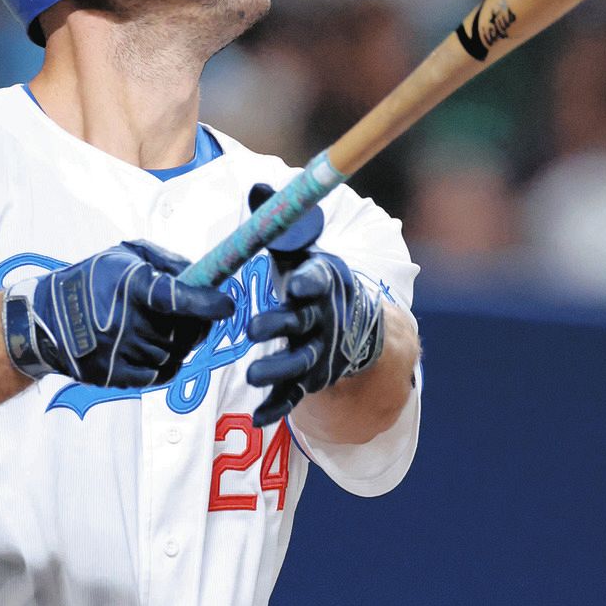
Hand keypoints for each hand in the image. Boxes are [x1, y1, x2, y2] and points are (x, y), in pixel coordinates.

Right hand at [3, 240, 233, 386]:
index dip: (206, 303)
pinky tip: (157, 347)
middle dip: (196, 324)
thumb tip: (204, 276)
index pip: (176, 298)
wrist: (44, 319)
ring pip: (175, 354)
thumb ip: (167, 263)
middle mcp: (123, 321)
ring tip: (161, 327)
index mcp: (129, 286)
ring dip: (179, 343)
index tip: (227, 305)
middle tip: (194, 314)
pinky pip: (160, 375)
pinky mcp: (112, 376)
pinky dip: (168, 363)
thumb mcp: (125, 257)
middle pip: (183, 332)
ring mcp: (117, 352)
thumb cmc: (94, 280)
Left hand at [243, 184, 384, 426]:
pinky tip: (257, 417)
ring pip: (299, 364)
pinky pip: (293, 395)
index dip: (310, 280)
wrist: (353, 325)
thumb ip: (280, 226)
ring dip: (277, 370)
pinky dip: (277, 407)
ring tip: (253, 375)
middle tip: (254, 329)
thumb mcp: (301, 250)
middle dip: (280, 327)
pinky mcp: (310, 379)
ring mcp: (318, 352)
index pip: (318, 280)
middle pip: (303, 324)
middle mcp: (323, 319)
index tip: (297, 282)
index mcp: (322, 283)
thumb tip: (258, 187)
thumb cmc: (315, 280)